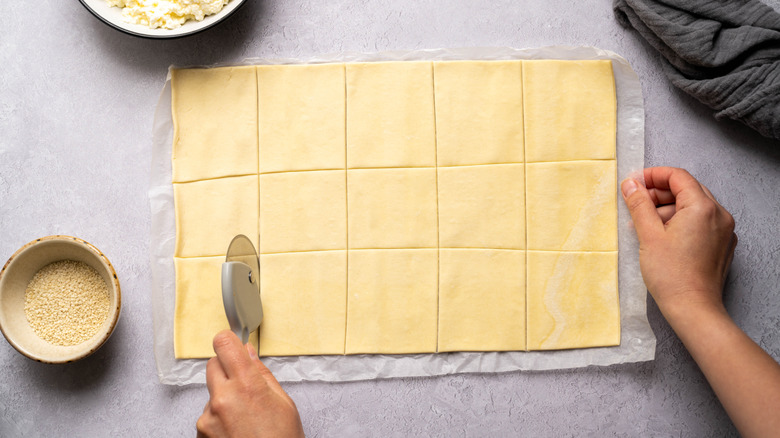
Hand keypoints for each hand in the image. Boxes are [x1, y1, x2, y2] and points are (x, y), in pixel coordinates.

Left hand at [197, 330, 303, 437]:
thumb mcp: (283, 403)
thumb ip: (261, 374)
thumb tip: (248, 353)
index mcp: (247, 385)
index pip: (223, 344)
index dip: (228, 341)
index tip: (232, 343)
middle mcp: (223, 398)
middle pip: (212, 364)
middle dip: (226, 368)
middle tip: (244, 383)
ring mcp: (208, 417)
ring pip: (211, 391)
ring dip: (223, 396)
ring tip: (245, 417)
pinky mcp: (201, 432)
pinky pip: (207, 413)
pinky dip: (218, 417)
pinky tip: (237, 429)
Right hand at [622, 167, 779, 436]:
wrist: (693, 309)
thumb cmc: (671, 274)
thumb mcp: (648, 234)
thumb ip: (639, 204)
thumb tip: (631, 183)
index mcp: (702, 207)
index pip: (678, 177)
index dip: (653, 176)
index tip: (634, 183)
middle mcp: (719, 214)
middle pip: (687, 190)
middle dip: (659, 193)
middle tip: (635, 204)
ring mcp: (724, 230)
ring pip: (693, 207)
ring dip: (668, 209)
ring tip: (645, 226)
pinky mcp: (722, 244)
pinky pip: (701, 222)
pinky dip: (681, 222)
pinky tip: (662, 238)